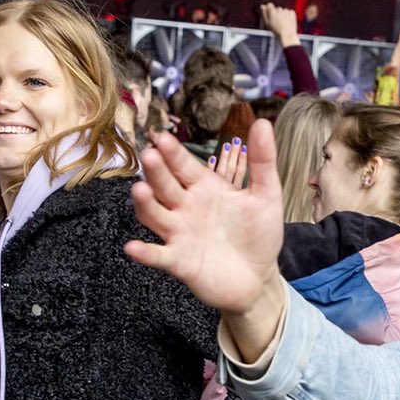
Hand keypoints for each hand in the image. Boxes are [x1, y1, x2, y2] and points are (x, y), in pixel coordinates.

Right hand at [126, 126, 288, 361]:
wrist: (259, 277)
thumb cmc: (258, 234)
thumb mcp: (266, 195)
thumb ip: (262, 161)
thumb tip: (263, 122)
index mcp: (204, 187)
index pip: (183, 165)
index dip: (173, 153)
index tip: (162, 138)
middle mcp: (185, 207)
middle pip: (165, 186)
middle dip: (157, 171)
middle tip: (150, 155)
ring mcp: (179, 234)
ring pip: (155, 215)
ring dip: (145, 204)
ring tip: (140, 190)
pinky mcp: (179, 262)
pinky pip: (159, 256)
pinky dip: (145, 252)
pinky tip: (133, 247)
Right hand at [260, 1, 299, 48]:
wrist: (287, 35)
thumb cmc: (277, 30)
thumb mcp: (267, 23)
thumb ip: (264, 13)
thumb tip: (263, 6)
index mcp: (272, 12)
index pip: (269, 4)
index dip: (270, 8)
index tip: (271, 13)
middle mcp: (279, 10)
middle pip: (277, 8)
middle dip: (277, 13)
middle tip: (278, 22)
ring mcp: (286, 11)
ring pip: (284, 10)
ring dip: (283, 15)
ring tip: (283, 23)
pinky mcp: (292, 12)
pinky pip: (289, 12)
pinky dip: (289, 15)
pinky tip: (288, 22)